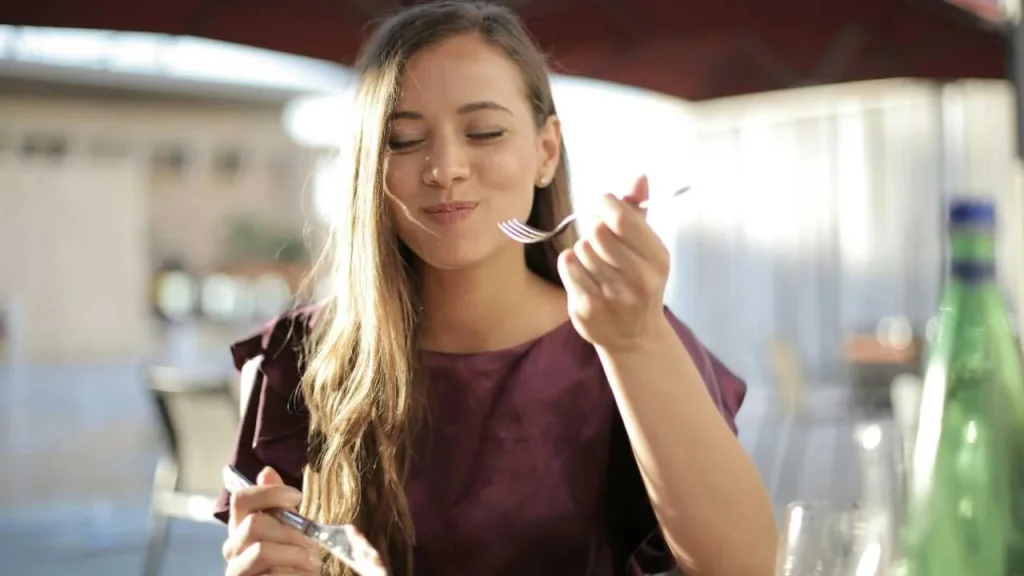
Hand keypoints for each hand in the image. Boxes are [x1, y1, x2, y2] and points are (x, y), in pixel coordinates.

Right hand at [223, 467, 320, 575]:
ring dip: (295, 554)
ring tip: (312, 561)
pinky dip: (295, 574)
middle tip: (311, 541)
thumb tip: (267, 471)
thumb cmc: (294, 557)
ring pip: (262, 550)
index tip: (297, 496)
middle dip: (290, 530)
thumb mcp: (292, 527)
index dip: (270, 493)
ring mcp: (237, 570)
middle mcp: (233, 547)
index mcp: (241, 527)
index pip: (241, 499)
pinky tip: (304, 574)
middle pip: (254, 524)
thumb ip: (280, 504)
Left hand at [557, 175, 670, 351]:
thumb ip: (639, 210)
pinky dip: (571, 264)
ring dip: (584, 249)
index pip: (622, 218)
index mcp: (657, 259)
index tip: (604, 205)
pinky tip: (584, 275)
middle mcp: (638, 279)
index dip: (606, 204)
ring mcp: (612, 296)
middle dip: (593, 227)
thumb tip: (639, 176)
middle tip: (598, 237)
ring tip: (596, 262)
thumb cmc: (639, 281)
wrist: (634, 337)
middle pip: (597, 231)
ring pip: (581, 248)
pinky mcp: (587, 307)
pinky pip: (568, 266)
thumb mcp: (648, 247)